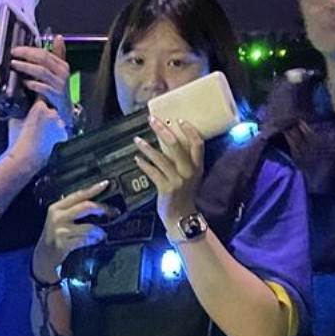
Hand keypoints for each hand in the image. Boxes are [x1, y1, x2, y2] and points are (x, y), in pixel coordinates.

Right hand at [8, 98, 66, 172]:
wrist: (25, 157)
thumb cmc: (18, 140)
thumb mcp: (14, 119)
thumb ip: (20, 109)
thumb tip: (22, 106)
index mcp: (40, 107)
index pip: (41, 97)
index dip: (36, 101)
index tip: (33, 105)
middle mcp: (52, 113)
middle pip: (50, 107)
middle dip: (45, 112)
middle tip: (36, 120)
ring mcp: (59, 124)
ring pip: (56, 117)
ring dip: (50, 121)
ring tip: (40, 130)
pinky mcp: (62, 134)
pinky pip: (60, 129)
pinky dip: (55, 131)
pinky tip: (45, 136)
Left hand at [10, 36, 72, 126]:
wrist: (65, 110)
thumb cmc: (58, 89)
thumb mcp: (58, 70)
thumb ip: (57, 54)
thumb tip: (58, 37)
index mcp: (62, 64)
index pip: (44, 52)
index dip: (29, 49)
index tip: (16, 49)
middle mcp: (62, 73)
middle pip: (43, 59)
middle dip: (26, 55)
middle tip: (13, 53)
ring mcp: (60, 84)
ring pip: (41, 71)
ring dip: (26, 67)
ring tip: (14, 64)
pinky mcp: (56, 96)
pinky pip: (42, 87)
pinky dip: (32, 84)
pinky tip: (24, 82)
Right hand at [34, 181, 109, 277]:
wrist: (43, 257)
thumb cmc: (55, 236)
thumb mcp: (59, 219)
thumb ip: (72, 209)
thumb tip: (95, 201)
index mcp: (57, 207)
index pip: (78, 195)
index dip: (93, 189)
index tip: (106, 184)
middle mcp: (57, 216)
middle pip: (85, 207)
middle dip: (102, 208)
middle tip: (113, 212)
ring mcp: (60, 230)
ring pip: (88, 227)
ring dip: (99, 231)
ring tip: (102, 234)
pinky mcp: (63, 244)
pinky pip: (85, 240)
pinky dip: (93, 240)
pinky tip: (95, 240)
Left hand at [135, 116, 205, 231]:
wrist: (181, 216)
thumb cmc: (184, 192)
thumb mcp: (190, 175)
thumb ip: (184, 160)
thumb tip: (169, 139)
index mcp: (198, 166)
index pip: (198, 144)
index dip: (189, 130)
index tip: (178, 119)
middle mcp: (189, 172)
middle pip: (175, 145)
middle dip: (162, 130)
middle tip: (151, 120)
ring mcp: (177, 180)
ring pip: (160, 158)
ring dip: (146, 148)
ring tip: (137, 140)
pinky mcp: (166, 188)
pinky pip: (152, 172)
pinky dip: (144, 164)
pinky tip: (137, 159)